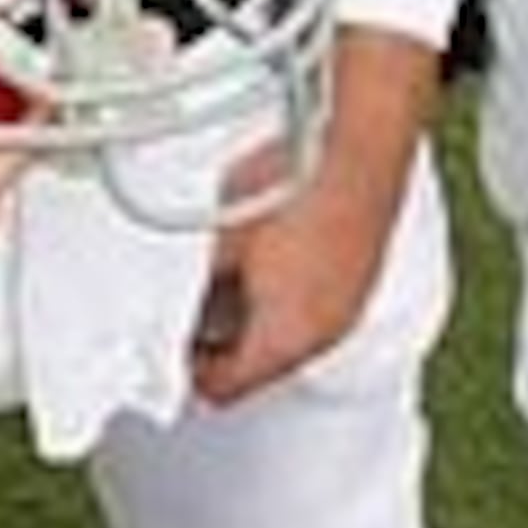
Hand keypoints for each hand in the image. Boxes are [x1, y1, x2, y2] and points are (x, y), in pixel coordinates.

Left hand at [184, 39, 429, 405]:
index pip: (224, 388)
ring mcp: (348, 302)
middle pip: (258, 363)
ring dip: (254, 313)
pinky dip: (286, 287)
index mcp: (284, 339)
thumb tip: (167, 304)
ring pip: (287, 331)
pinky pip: (313, 299)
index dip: (185, 370)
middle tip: (189, 308)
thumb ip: (194, 286)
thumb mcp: (219, 241)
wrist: (356, 139)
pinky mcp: (360, 271)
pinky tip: (269, 246)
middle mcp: (323, 332)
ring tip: (227, 271)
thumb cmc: (296, 183)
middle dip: (220, 341)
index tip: (167, 350)